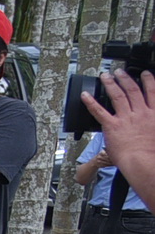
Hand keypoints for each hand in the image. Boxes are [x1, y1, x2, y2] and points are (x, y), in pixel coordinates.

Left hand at [84, 68, 154, 197]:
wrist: (143, 162)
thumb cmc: (152, 153)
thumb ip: (153, 122)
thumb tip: (151, 123)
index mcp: (154, 114)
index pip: (152, 92)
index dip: (148, 80)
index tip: (145, 73)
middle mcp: (140, 113)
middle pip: (132, 90)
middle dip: (125, 78)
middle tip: (120, 71)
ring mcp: (125, 118)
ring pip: (117, 95)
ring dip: (111, 83)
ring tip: (105, 76)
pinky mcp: (112, 126)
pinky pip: (99, 111)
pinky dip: (90, 102)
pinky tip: (85, 95)